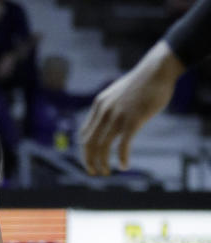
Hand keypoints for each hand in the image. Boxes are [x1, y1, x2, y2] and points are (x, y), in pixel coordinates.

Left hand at [81, 41, 184, 174]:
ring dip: (102, 163)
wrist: (157, 70)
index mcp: (98, 105)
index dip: (84, 150)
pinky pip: (123, 145)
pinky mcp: (134, 120)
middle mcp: (104, 112)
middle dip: (88, 161)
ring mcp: (118, 116)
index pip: (84, 133)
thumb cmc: (141, 83)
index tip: (89, 159)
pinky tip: (124, 166)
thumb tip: (108, 120)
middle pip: (89, 143)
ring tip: (105, 172)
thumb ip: (110, 107)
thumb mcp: (117, 93)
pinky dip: (122, 158)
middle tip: (93, 171)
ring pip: (102, 146)